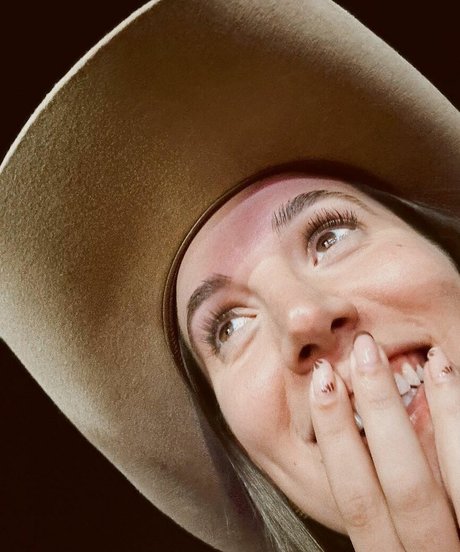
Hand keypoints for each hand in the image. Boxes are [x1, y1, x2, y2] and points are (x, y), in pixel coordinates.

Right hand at [309, 333, 459, 550]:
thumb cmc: (417, 551)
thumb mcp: (391, 550)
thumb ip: (377, 516)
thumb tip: (351, 445)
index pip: (354, 497)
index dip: (336, 436)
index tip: (323, 383)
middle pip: (403, 483)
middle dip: (378, 410)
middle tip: (363, 351)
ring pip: (454, 483)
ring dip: (443, 415)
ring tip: (429, 358)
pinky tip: (457, 386)